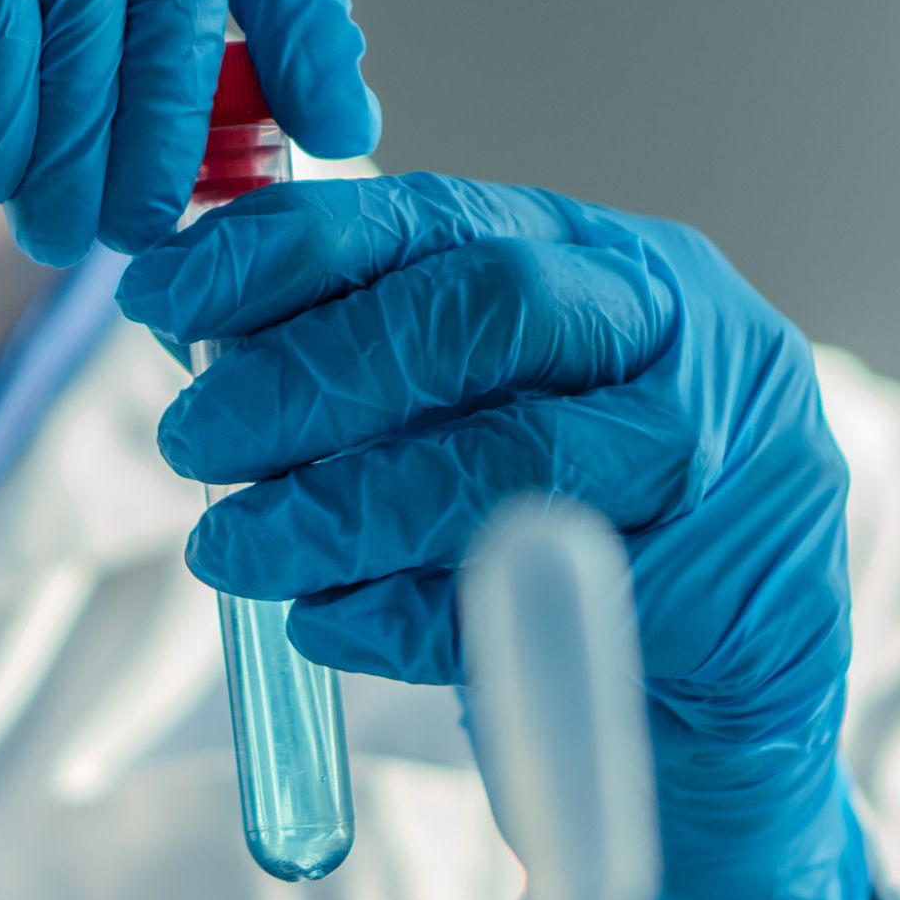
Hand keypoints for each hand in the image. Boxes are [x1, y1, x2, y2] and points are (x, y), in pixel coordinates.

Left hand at [116, 173, 882, 899]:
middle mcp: (670, 331)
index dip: (284, 248)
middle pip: (482, 311)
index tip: (162, 296)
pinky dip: (404, 618)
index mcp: (597, 256)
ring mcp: (716, 460)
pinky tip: (322, 626)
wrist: (738, 684)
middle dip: (313, 372)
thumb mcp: (490, 401)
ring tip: (226, 552)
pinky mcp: (724, 601)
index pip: (430, 214)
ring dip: (339, 507)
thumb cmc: (577, 515)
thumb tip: (193, 331)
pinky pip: (535, 607)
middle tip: (189, 438)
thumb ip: (370, 357)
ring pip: (508, 461)